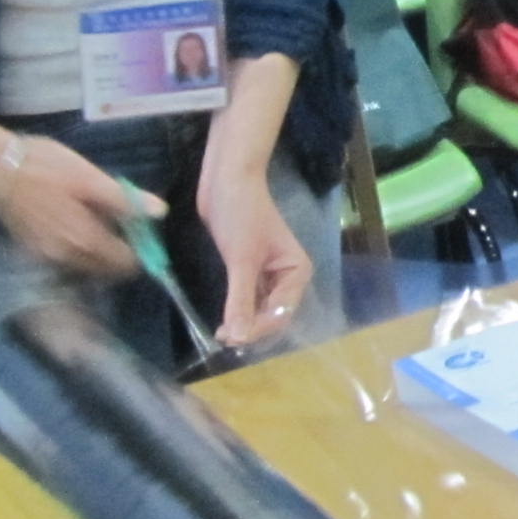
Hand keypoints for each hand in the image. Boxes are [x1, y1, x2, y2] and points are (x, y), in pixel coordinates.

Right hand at [0, 134, 155, 278]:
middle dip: (120, 252)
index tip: (144, 230)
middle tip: (124, 222)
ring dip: (99, 251)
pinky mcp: (32, 248)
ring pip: (85, 264)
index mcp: (84, 240)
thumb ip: (125, 200)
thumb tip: (160, 213)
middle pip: (105, 268)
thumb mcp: (89, 177)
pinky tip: (77, 221)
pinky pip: (65, 257)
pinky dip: (78, 247)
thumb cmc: (45, 167)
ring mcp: (46, 255)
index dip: (141, 250)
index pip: (125, 264)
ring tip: (102, 219)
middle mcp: (66, 256)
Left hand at [196, 160, 310, 346]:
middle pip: (273, 315)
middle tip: (223, 338)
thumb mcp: (241, 259)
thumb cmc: (240, 214)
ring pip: (260, 309)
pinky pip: (247, 298)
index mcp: (297, 271)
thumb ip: (240, 300)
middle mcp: (287, 276)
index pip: (282, 313)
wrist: (226, 179)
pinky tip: (223, 320)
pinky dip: (237, 310)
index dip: (259, 329)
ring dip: (244, 322)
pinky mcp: (249, 269)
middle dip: (252, 328)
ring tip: (220, 333)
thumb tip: (238, 337)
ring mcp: (268, 274)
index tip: (231, 339)